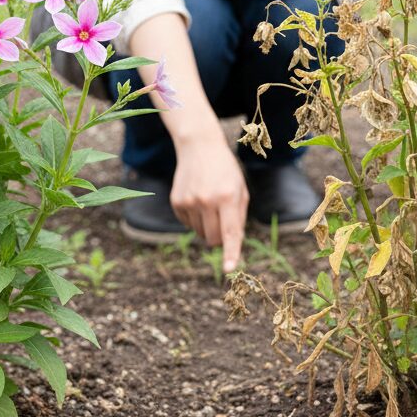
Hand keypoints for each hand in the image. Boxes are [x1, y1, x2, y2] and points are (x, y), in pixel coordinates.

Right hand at [170, 136, 247, 271]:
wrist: (199, 146)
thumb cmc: (225, 170)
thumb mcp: (240, 189)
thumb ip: (238, 218)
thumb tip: (229, 244)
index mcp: (227, 197)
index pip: (230, 232)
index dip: (230, 253)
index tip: (228, 269)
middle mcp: (207, 200)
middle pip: (213, 239)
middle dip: (220, 238)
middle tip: (223, 220)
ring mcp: (189, 202)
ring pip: (201, 233)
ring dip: (208, 226)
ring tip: (209, 203)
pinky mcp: (176, 202)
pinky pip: (188, 224)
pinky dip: (195, 218)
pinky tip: (197, 199)